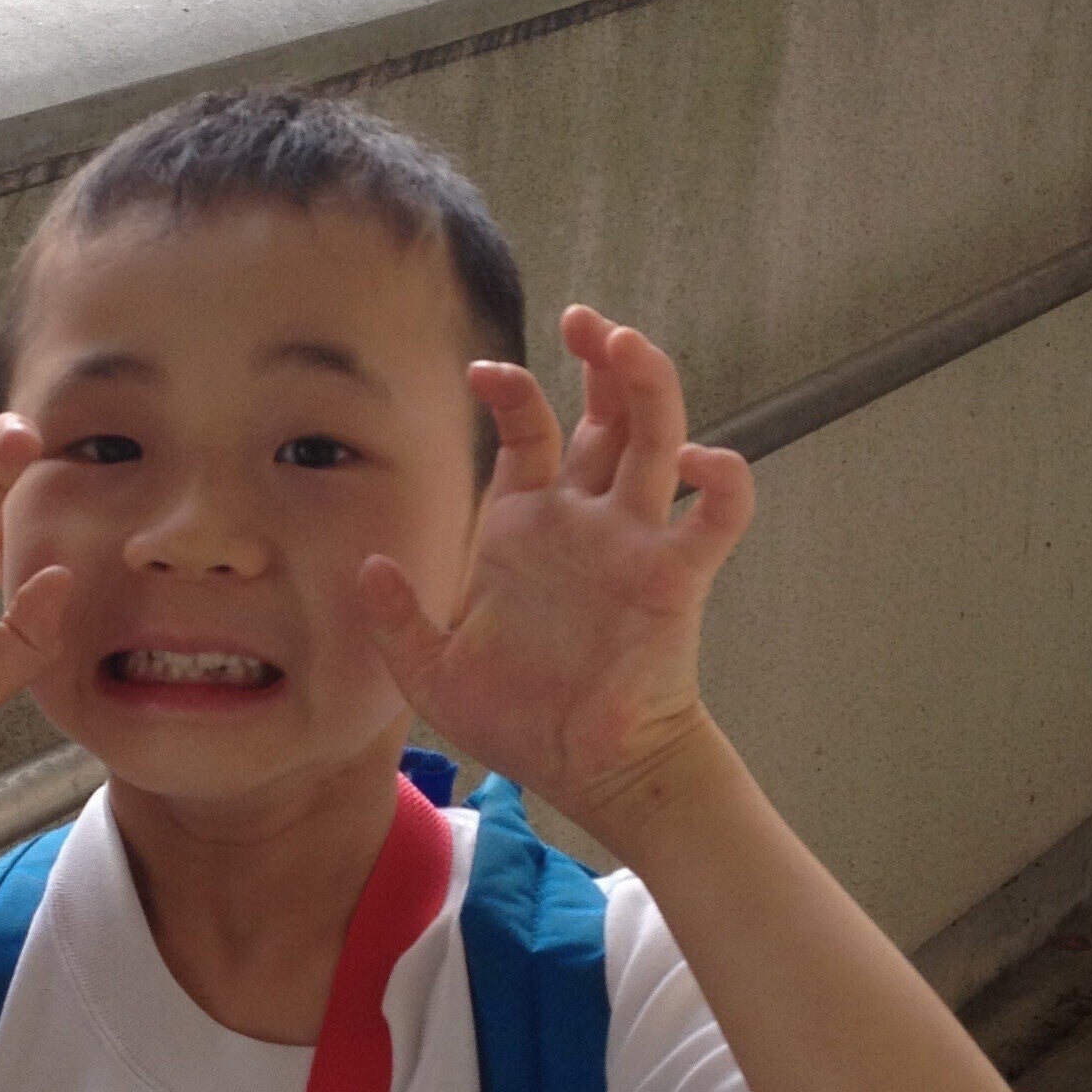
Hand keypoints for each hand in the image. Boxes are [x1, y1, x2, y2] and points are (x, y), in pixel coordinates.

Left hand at [357, 308, 751, 839]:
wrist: (584, 771)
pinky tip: (703, 461)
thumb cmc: (518, 718)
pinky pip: (716, 521)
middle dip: (600, 359)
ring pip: (656, 441)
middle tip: (584, 320)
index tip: (485, 371)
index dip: (513, 391)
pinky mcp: (675, 581)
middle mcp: (586, 520)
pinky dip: (724, 484)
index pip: (528, 430)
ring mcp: (635, 544)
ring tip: (626, 345)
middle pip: (606, 415)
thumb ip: (398, 620)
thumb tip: (367, 566)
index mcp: (526, 524)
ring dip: (648, 388)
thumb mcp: (434, 672)